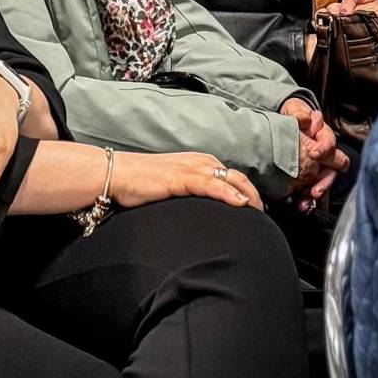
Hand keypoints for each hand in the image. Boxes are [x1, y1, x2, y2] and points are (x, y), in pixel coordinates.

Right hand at [111, 149, 261, 210]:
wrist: (114, 174)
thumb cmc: (138, 183)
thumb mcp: (170, 186)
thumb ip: (188, 193)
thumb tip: (201, 211)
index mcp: (196, 162)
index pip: (231, 176)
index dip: (247, 192)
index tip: (256, 210)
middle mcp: (196, 161)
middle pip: (236, 176)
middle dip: (253, 195)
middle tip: (263, 215)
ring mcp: (188, 168)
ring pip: (228, 179)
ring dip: (247, 195)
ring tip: (258, 212)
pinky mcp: (178, 178)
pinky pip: (209, 185)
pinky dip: (227, 193)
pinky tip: (239, 204)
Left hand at [280, 97, 348, 205]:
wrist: (282, 119)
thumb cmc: (292, 113)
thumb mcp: (294, 109)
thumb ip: (299, 113)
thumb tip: (306, 118)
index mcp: (323, 135)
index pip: (329, 142)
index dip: (324, 148)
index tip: (314, 154)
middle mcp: (325, 152)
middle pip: (332, 168)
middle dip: (324, 181)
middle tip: (314, 191)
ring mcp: (318, 164)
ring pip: (323, 181)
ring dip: (316, 193)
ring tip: (305, 203)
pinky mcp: (308, 174)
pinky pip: (312, 188)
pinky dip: (306, 198)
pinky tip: (300, 205)